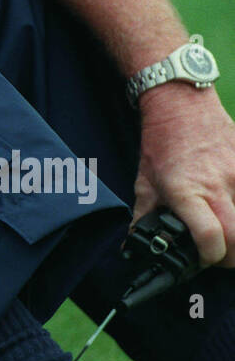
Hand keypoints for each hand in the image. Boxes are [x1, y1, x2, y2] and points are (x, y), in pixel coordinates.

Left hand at [133, 88, 234, 267]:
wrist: (181, 104)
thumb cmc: (162, 142)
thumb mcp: (145, 181)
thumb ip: (143, 216)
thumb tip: (135, 244)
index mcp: (186, 192)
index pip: (210, 238)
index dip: (209, 257)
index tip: (203, 256)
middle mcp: (216, 185)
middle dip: (231, 255)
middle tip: (220, 253)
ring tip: (228, 234)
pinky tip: (233, 209)